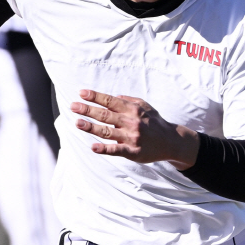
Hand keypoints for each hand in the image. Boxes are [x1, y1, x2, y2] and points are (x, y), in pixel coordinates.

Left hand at [71, 90, 199, 167]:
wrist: (171, 142)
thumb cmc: (155, 122)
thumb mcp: (145, 106)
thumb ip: (129, 100)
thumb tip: (112, 96)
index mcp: (133, 109)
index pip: (110, 101)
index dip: (95, 96)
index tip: (81, 93)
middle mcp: (131, 122)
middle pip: (105, 115)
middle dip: (88, 110)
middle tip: (73, 106)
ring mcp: (131, 137)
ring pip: (107, 131)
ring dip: (91, 127)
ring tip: (77, 123)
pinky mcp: (133, 151)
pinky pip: (116, 150)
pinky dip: (104, 149)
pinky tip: (93, 146)